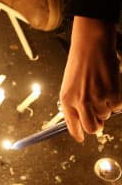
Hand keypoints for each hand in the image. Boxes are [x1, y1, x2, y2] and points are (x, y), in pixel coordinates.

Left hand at [59, 16, 120, 141]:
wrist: (90, 46)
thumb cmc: (80, 64)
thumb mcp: (70, 85)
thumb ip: (75, 103)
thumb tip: (83, 121)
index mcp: (66, 101)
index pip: (71, 126)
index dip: (78, 134)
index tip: (81, 138)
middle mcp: (80, 102)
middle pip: (92, 128)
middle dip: (96, 126)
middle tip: (98, 119)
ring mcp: (96, 99)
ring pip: (106, 115)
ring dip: (106, 106)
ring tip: (101, 89)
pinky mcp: (112, 94)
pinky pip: (118, 107)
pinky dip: (117, 100)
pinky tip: (111, 86)